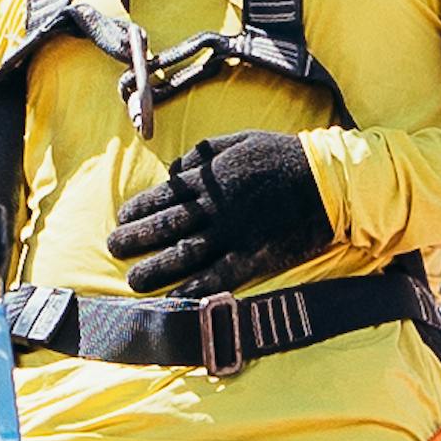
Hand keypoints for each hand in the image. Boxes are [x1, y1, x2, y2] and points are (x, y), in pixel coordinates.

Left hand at [104, 130, 333, 295]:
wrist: (327, 182)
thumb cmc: (282, 156)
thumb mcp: (239, 140)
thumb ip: (203, 154)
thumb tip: (173, 169)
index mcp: (210, 179)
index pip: (163, 196)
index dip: (139, 209)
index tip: (122, 218)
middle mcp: (214, 208)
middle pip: (166, 226)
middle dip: (136, 238)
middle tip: (113, 248)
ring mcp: (232, 234)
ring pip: (184, 255)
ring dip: (156, 268)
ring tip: (133, 280)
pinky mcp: (253, 257)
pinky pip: (217, 277)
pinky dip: (194, 290)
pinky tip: (173, 300)